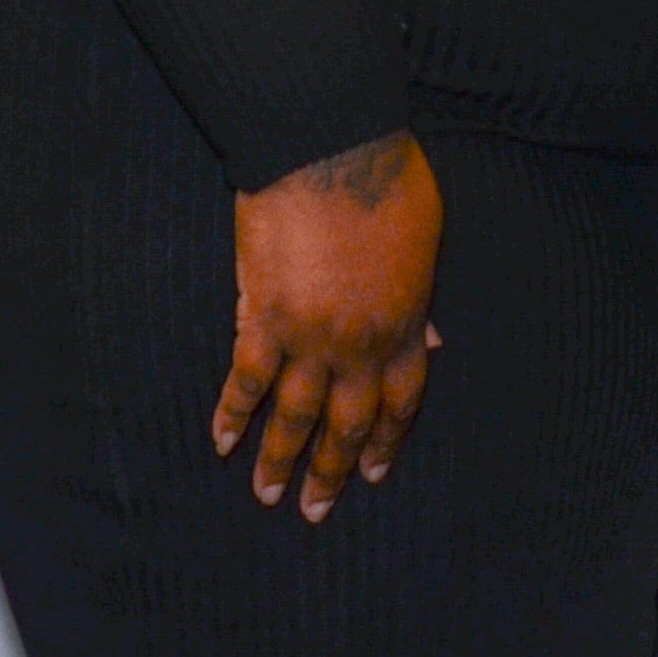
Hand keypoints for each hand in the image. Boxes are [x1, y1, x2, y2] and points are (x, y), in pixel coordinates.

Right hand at [219, 134, 441, 522]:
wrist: (331, 146)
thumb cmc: (387, 177)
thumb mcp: (427, 239)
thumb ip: (423, 297)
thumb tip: (435, 339)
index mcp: (406, 322)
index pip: (402, 400)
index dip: (388, 439)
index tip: (376, 470)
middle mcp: (361, 343)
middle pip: (349, 423)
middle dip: (334, 472)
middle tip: (315, 510)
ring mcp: (310, 336)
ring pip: (295, 415)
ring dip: (280, 460)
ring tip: (267, 496)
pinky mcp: (263, 316)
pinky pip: (245, 379)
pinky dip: (233, 413)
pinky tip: (221, 441)